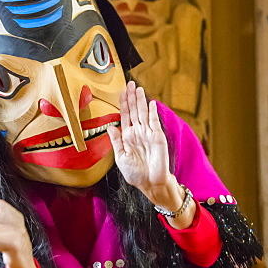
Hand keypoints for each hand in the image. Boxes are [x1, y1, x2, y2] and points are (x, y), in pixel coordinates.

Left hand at [106, 82, 172, 200]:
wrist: (150, 183)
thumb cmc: (136, 173)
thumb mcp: (121, 157)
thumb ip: (116, 141)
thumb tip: (110, 126)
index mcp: (128, 136)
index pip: (124, 115)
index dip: (123, 103)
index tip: (121, 91)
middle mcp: (138, 132)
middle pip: (134, 111)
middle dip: (131, 97)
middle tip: (130, 83)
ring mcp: (148, 133)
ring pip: (143, 113)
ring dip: (140, 101)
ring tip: (138, 88)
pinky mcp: (158, 137)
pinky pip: (154, 122)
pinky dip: (152, 112)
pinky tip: (150, 103)